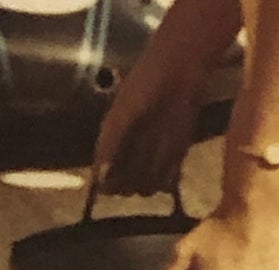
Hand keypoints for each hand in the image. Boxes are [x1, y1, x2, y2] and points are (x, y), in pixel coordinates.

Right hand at [94, 69, 202, 196]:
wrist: (178, 73)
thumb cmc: (144, 85)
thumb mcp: (122, 113)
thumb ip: (111, 143)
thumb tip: (100, 178)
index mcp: (112, 141)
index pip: (104, 177)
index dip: (107, 185)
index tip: (112, 186)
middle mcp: (130, 153)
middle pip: (126, 187)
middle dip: (129, 185)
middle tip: (135, 173)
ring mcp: (152, 156)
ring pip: (147, 187)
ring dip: (150, 182)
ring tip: (153, 161)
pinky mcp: (174, 157)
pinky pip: (169, 181)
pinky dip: (168, 180)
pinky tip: (170, 167)